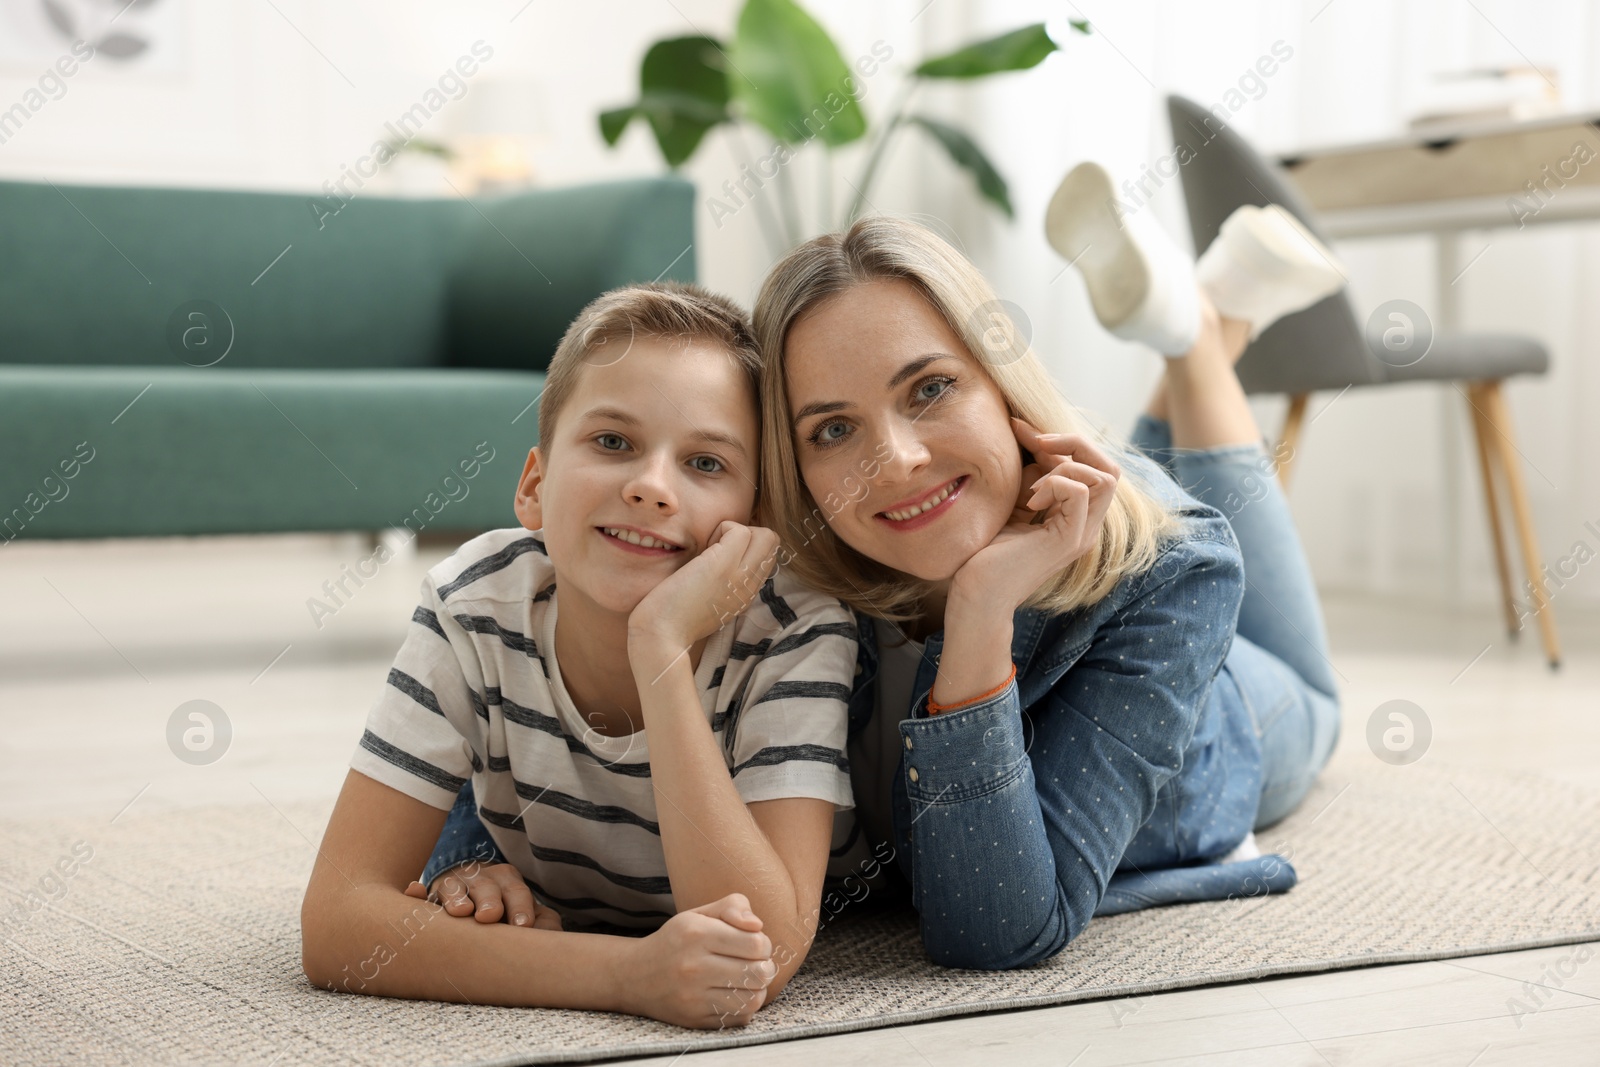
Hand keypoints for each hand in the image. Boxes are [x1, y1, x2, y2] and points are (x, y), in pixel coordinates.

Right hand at [402, 861, 561, 929]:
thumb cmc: (502, 911)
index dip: (520, 906)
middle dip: (490, 899)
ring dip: (457, 897)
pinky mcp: (426, 897)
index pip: (516, 891)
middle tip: (490, 917)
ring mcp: (450, 886)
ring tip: (460, 912)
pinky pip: (418, 895)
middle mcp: (479, 879)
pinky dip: (415, 894)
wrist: (467, 896)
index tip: (523, 925)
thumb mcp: (523, 913)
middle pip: (486, 886)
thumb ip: (541, 923)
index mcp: (506, 881)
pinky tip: (414, 892)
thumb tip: (551, 936)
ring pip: (453, 887)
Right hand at [623, 892, 775, 1028]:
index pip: (755, 943)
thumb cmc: (676, 940)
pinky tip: (734, 994)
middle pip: (758, 973)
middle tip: (756, 963)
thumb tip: (757, 925)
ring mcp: (693, 997)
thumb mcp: (698, 914)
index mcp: (697, 934)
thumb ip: (732, 906)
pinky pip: (739, 1018)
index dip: (764, 944)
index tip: (755, 944)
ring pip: (752, 999)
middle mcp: (694, 966)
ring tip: (748, 980)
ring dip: (758, 988)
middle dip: (765, 967)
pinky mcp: (695, 1020)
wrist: (635, 976)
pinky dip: (744, 1006)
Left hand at [627, 521, 779, 669]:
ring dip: (734, 531)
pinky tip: (701, 551)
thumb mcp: (710, 602)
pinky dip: (720, 529)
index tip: (720, 556)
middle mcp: (750, 586)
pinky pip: (739, 529)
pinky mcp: (723, 565)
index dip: (746, 546)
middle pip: (773, 542)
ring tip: (709, 551)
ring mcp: (740, 576)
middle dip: (746, 534)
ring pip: (766, 534)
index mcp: (746, 595)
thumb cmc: (674, 619)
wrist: (661, 636)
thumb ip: (724, 584)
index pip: (767, 556)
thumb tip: (720, 556)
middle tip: (716, 549)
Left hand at [950, 418, 1120, 614]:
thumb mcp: (1011, 502)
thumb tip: (1030, 436)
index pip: (1089, 465)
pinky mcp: (1069, 541)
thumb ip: (1029, 476)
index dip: (1058, 440)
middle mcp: (1084, 525)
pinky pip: (1081, 492)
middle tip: (1036, 443)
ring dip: (1066, 466)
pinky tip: (1030, 502)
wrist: (975, 595)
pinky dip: (1056, 484)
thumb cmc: (984, 553)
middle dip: (1075, 443)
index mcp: (1073, 517)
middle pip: (1110, 468)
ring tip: (1032, 487)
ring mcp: (1081, 534)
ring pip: (1105, 477)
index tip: (1018, 428)